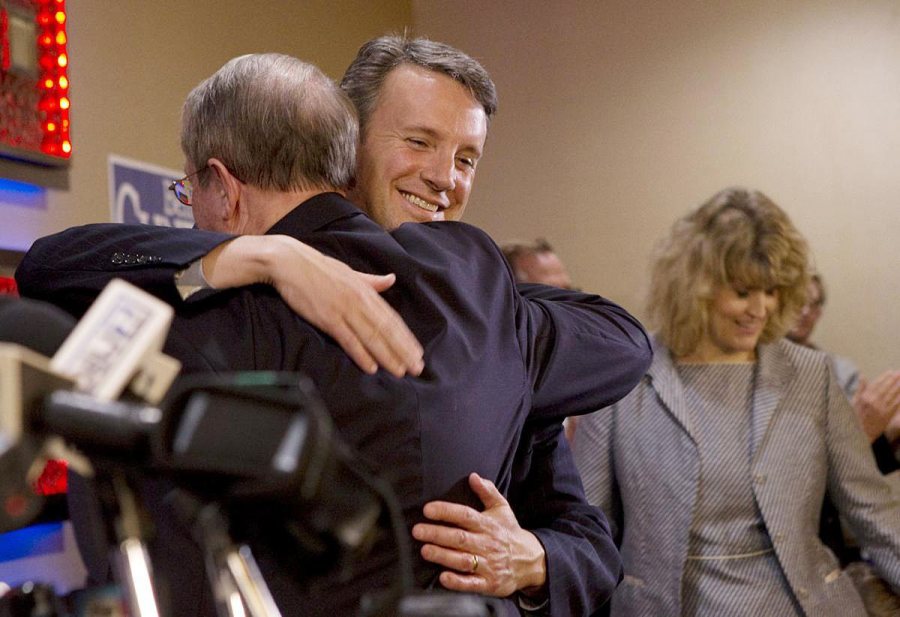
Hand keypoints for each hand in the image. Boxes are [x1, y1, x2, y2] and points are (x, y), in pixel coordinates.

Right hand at [201, 235, 423, 377]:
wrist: (290, 262)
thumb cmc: (319, 267)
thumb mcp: (350, 272)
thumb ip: (372, 281)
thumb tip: (392, 279)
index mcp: (366, 291)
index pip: (392, 318)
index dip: (406, 337)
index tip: (417, 352)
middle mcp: (360, 301)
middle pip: (386, 330)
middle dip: (403, 350)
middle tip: (416, 368)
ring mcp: (344, 310)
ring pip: (371, 337)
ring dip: (387, 356)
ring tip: (400, 371)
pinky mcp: (328, 318)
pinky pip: (348, 339)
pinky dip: (361, 354)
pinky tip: (371, 367)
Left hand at [412, 473, 546, 597]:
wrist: (531, 561)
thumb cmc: (509, 532)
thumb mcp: (502, 508)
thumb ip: (488, 491)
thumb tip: (473, 476)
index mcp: (488, 524)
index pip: (465, 515)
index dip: (446, 511)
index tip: (427, 509)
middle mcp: (487, 544)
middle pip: (460, 538)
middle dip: (437, 534)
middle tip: (417, 531)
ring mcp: (489, 565)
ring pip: (463, 560)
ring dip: (443, 556)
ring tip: (425, 550)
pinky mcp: (489, 583)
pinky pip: (472, 584)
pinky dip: (457, 582)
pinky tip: (443, 577)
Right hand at [852, 370, 899, 441]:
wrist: (859, 435)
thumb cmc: (854, 418)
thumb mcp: (853, 402)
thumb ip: (859, 389)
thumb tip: (862, 376)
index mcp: (864, 398)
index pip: (876, 384)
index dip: (884, 377)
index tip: (890, 371)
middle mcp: (874, 402)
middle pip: (886, 388)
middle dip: (893, 380)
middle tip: (899, 373)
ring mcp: (882, 409)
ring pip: (892, 395)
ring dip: (898, 387)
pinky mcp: (887, 416)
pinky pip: (895, 405)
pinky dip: (899, 398)